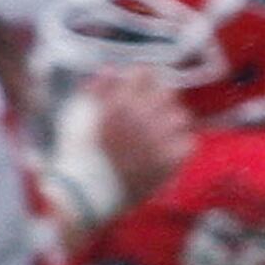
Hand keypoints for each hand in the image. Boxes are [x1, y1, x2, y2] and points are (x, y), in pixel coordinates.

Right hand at [75, 64, 195, 209]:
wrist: (85, 196)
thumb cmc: (76, 153)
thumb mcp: (76, 114)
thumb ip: (96, 89)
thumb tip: (111, 69)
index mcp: (120, 102)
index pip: (146, 73)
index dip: (142, 77)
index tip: (140, 84)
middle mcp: (142, 118)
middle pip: (168, 92)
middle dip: (159, 96)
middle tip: (151, 108)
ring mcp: (158, 142)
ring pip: (181, 117)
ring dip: (170, 120)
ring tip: (159, 129)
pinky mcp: (168, 164)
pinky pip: (188, 144)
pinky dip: (180, 144)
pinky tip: (167, 148)